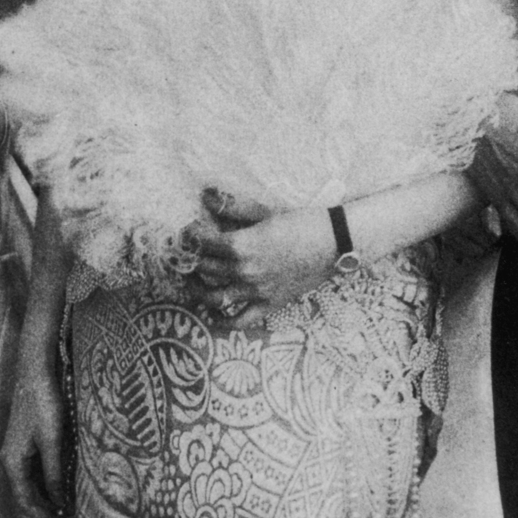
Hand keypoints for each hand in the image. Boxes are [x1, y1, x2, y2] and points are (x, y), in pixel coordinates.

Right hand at [0, 341, 67, 517]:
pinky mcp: (25, 441)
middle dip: (46, 510)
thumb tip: (59, 503)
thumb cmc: (43, 404)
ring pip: (30, 483)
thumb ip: (53, 474)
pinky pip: (34, 470)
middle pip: (26, 495)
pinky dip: (47, 481)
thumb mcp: (52, 441)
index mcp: (13, 462)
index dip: (44, 517)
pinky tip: (63, 482)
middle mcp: (10, 459)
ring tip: (70, 505)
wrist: (36, 371)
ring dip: (47, 496)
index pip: (25, 501)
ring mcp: (17, 450)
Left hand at [181, 189, 334, 326]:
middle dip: (190, 259)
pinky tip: (212, 315)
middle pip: (204, 268)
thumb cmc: (299, 222)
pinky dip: (223, 322)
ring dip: (196, 290)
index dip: (190, 235)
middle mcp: (244, 272)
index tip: (187, 230)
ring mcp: (255, 292)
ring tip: (190, 280)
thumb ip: (232, 205)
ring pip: (214, 297)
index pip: (202, 243)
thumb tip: (205, 195)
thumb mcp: (263, 211)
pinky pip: (240, 321)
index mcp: (241, 246)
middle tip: (185, 252)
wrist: (333, 244)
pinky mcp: (269, 304)